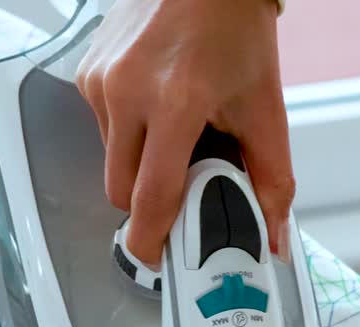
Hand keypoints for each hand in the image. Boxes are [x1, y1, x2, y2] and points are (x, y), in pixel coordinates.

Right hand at [77, 0, 292, 267]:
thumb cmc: (236, 32)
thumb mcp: (265, 109)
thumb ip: (272, 181)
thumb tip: (272, 237)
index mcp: (174, 102)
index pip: (150, 196)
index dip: (151, 239)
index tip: (158, 261)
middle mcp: (127, 91)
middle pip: (121, 190)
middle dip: (150, 201)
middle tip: (185, 187)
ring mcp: (100, 80)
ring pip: (111, 161)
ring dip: (141, 163)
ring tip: (178, 132)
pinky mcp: (87, 72)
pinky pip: (101, 128)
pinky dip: (130, 132)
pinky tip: (159, 106)